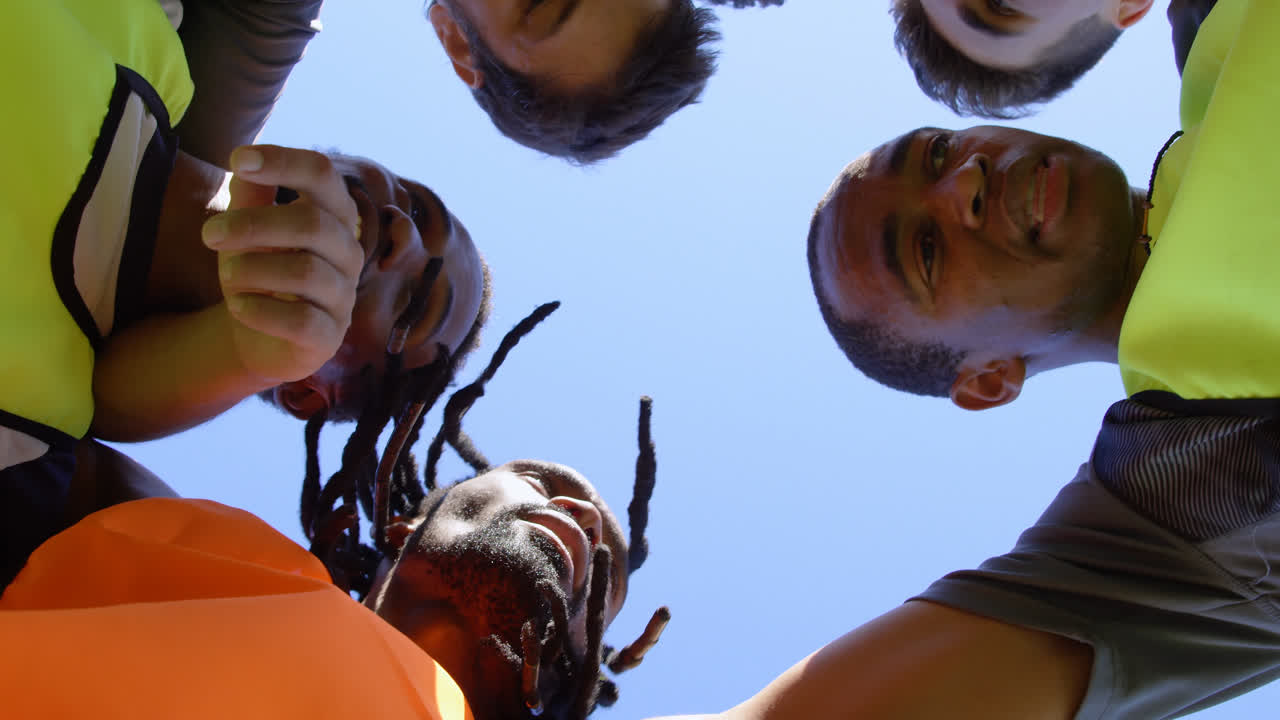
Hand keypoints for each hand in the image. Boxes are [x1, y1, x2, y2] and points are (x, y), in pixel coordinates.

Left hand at [202, 145, 363, 384]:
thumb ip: (250, 195)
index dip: (284, 161)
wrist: (257, 335)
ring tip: (226, 276)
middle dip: (254, 225)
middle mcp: (348, 252)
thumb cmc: (258, 270)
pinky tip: (239, 307)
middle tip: (209, 234)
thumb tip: (244, 161)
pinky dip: (261, 310)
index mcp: (333, 215)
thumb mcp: (246, 229)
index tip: (238, 160)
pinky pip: (302, 320)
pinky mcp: (329, 337)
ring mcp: (343, 296)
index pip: (322, 175)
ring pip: (307, 272)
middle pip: (313, 223)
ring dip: (254, 269)